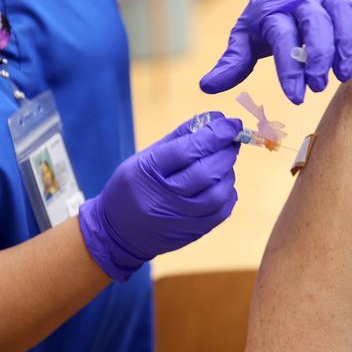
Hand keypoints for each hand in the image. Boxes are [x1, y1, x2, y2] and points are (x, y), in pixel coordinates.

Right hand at [78, 113, 241, 280]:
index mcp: (147, 172)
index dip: (215, 134)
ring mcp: (179, 219)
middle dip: (226, 152)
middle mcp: (163, 198)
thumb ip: (180, 137)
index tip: (232, 123)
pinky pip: (222, 211)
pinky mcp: (192, 233)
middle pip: (207, 172)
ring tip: (223, 163)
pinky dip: (228, 193)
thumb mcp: (145, 157)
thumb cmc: (132, 187)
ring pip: (218, 193)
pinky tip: (221, 183)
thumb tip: (215, 118)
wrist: (119, 233)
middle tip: (231, 141)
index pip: (187, 150)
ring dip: (228, 172)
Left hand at [200, 0, 351, 104]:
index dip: (289, 68)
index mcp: (275, 12)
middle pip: (315, 23)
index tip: (295, 97)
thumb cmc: (268, 17)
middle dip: (318, 56)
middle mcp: (304, 3)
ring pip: (343, 17)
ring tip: (343, 76)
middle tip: (318, 85)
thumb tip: (207, 87)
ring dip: (346, 47)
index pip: (283, 38)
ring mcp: (331, 1)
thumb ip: (232, 62)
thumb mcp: (246, 35)